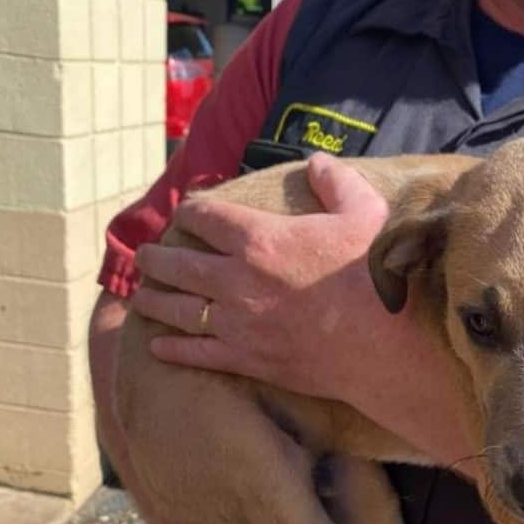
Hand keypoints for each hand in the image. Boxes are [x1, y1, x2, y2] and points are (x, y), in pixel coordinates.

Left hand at [131, 153, 393, 399]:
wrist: (382, 343)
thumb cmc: (373, 276)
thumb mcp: (365, 213)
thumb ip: (337, 182)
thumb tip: (317, 163)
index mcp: (261, 238)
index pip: (207, 217)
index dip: (191, 212)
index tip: (186, 214)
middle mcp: (238, 280)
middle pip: (180, 265)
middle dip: (157, 259)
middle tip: (145, 258)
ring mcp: (238, 323)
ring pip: (179, 309)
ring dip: (155, 301)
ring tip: (141, 296)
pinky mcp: (248, 359)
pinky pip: (197, 353)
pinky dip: (173, 349)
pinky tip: (156, 346)